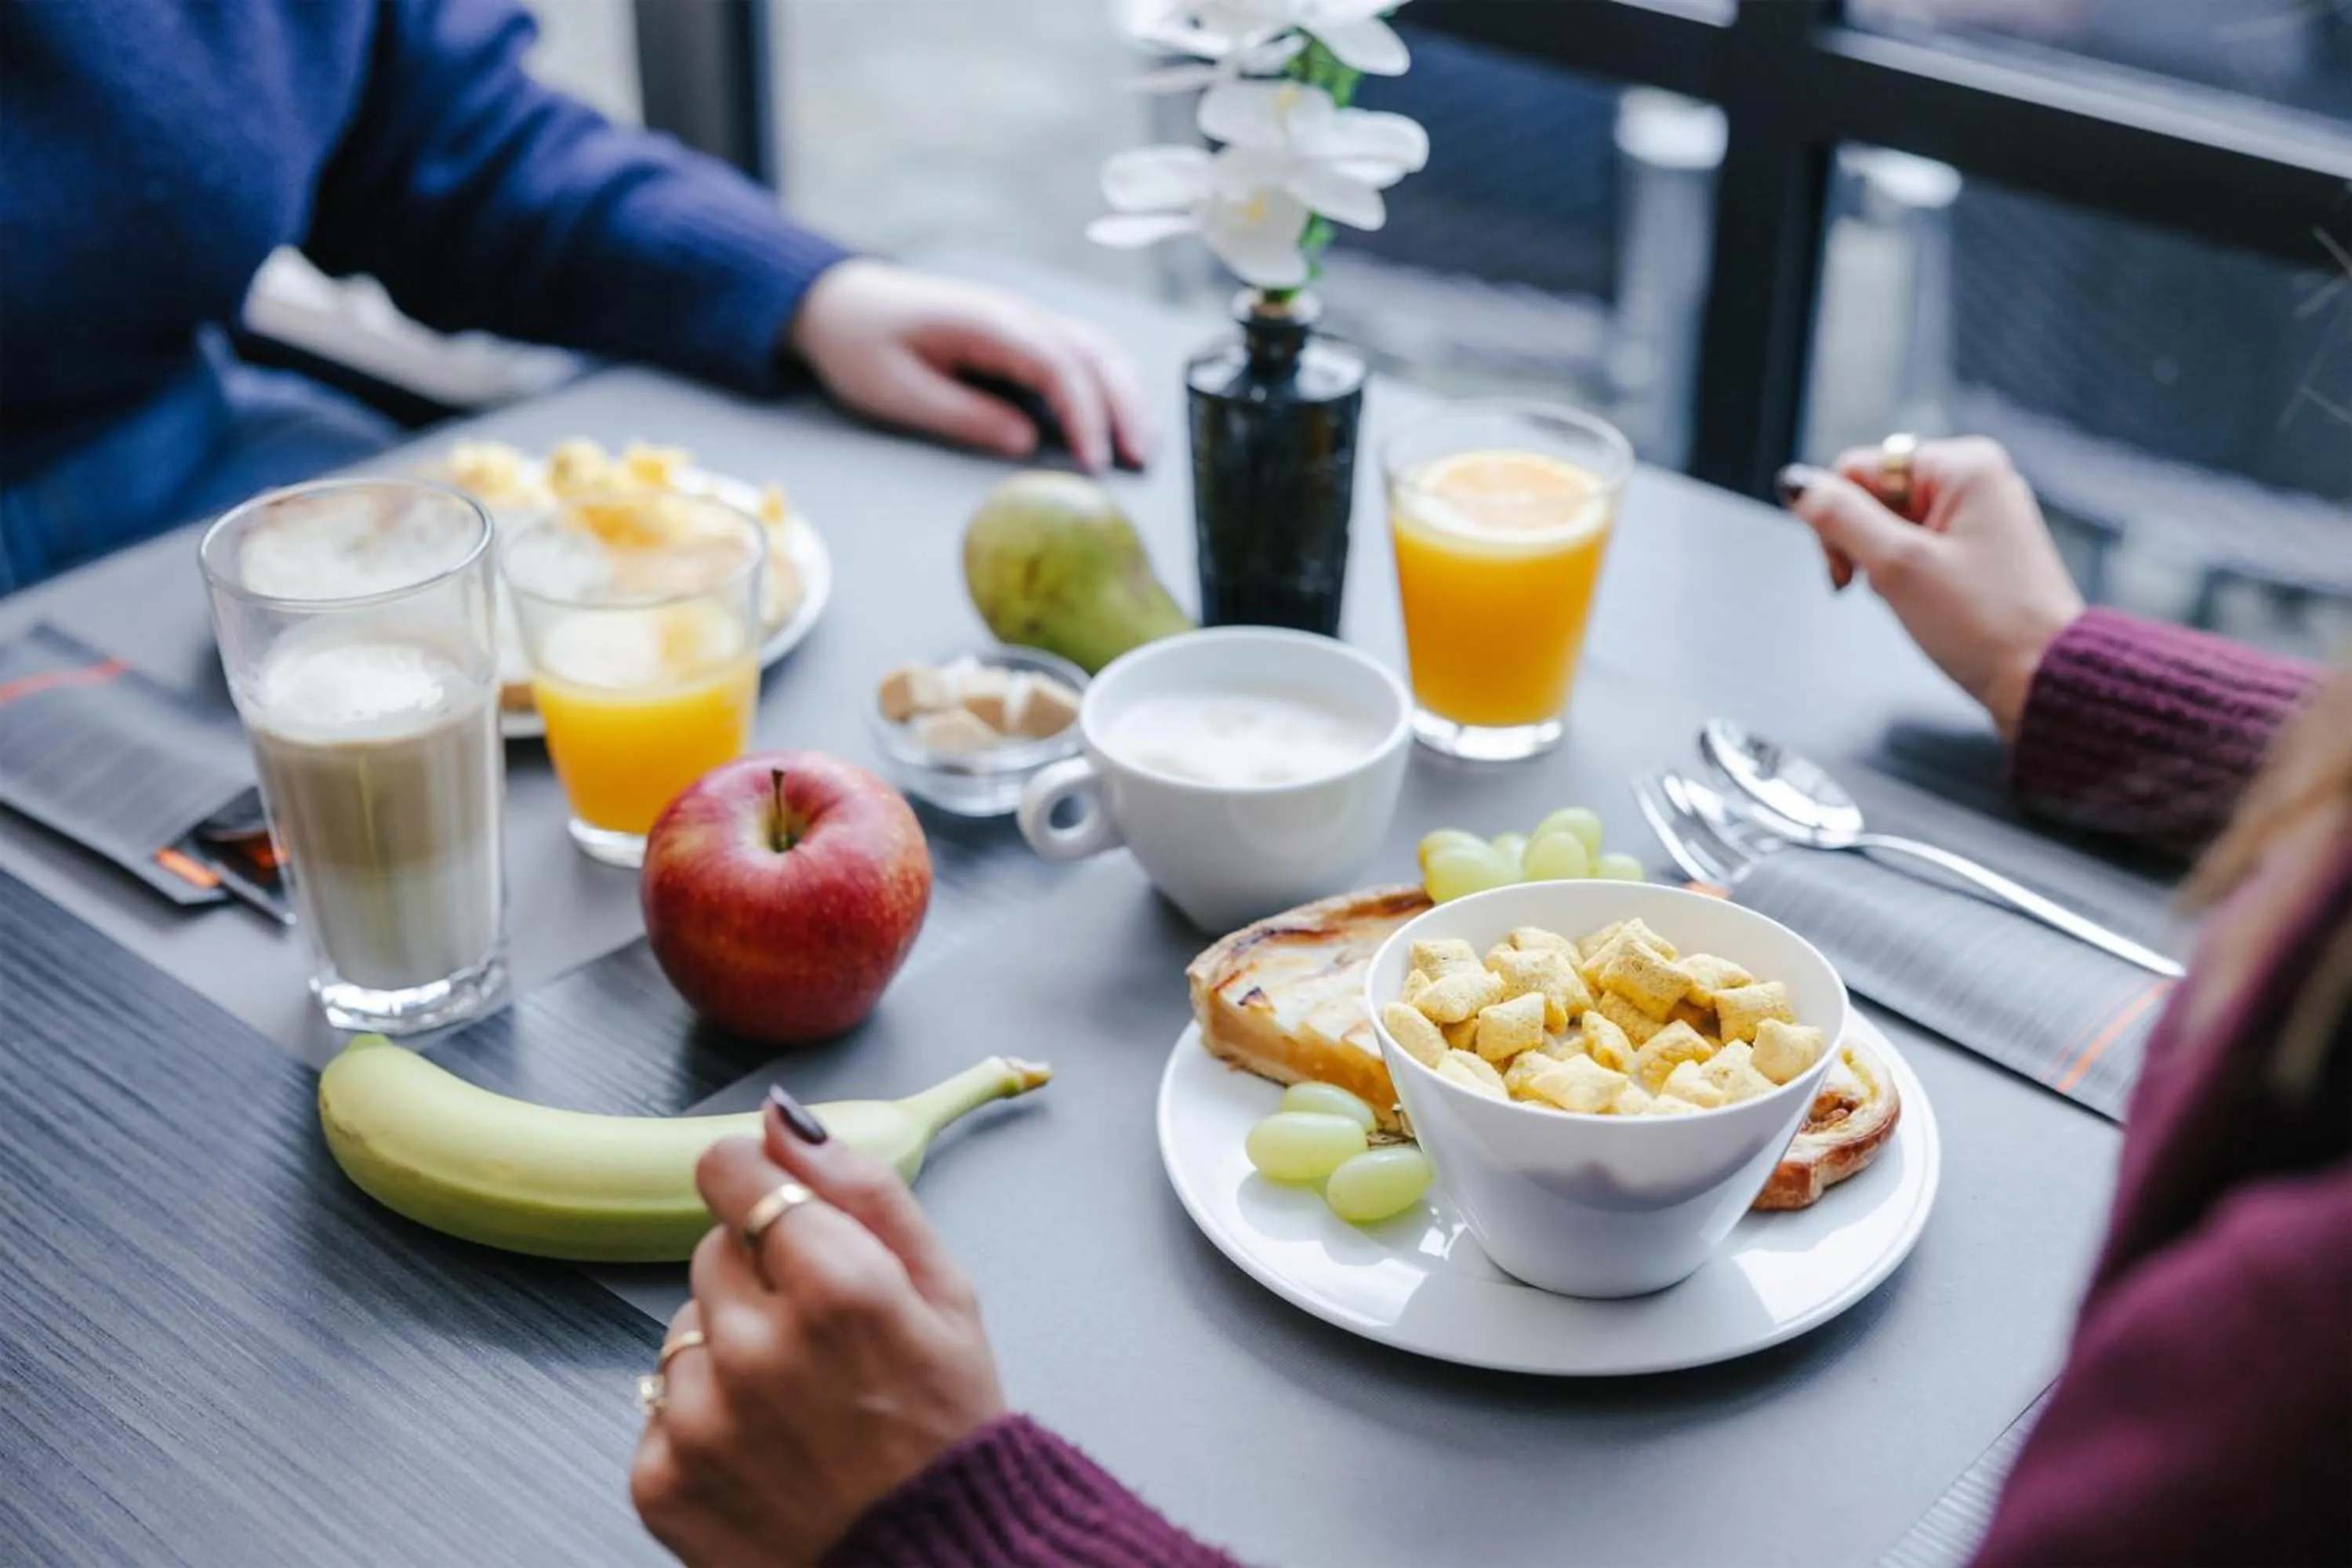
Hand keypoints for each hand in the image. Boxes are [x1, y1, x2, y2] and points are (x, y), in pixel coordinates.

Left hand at [630, 1101, 1004, 1566]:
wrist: (930, 1566)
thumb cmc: (946, 1428)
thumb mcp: (946, 1290)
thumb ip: (864, 1189)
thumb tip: (783, 1117)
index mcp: (838, 1286)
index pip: (731, 1173)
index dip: (757, 1185)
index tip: (778, 1213)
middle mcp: (757, 1347)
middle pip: (710, 1250)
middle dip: (758, 1276)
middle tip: (822, 1337)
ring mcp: (700, 1419)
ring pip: (683, 1326)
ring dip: (728, 1348)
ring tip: (796, 1403)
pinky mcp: (661, 1480)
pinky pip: (659, 1404)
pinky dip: (702, 1420)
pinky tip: (765, 1448)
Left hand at [788, 258, 1154, 474]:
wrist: (840, 301)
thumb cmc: (861, 343)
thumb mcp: (897, 390)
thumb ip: (963, 415)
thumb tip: (1024, 442)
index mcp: (987, 320)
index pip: (1058, 363)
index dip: (1085, 415)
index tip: (1094, 464)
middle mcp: (1017, 313)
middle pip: (1095, 351)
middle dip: (1125, 406)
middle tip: (1141, 461)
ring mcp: (1024, 320)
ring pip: (1097, 350)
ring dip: (1127, 396)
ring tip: (1143, 448)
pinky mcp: (1023, 335)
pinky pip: (1080, 355)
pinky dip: (1108, 387)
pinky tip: (1118, 422)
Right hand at [1779, 436, 2083, 738]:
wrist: (2043, 678)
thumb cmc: (1984, 625)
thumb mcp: (1895, 566)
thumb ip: (1838, 517)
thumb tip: (1795, 483)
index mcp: (1963, 465)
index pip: (1856, 469)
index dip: (1836, 521)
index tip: (1848, 574)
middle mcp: (1976, 477)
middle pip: (1874, 495)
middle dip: (1865, 546)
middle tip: (1882, 589)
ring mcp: (1982, 512)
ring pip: (1893, 525)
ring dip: (1885, 566)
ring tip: (1915, 600)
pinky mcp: (1982, 546)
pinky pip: (1920, 547)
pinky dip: (1909, 576)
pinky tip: (1928, 603)